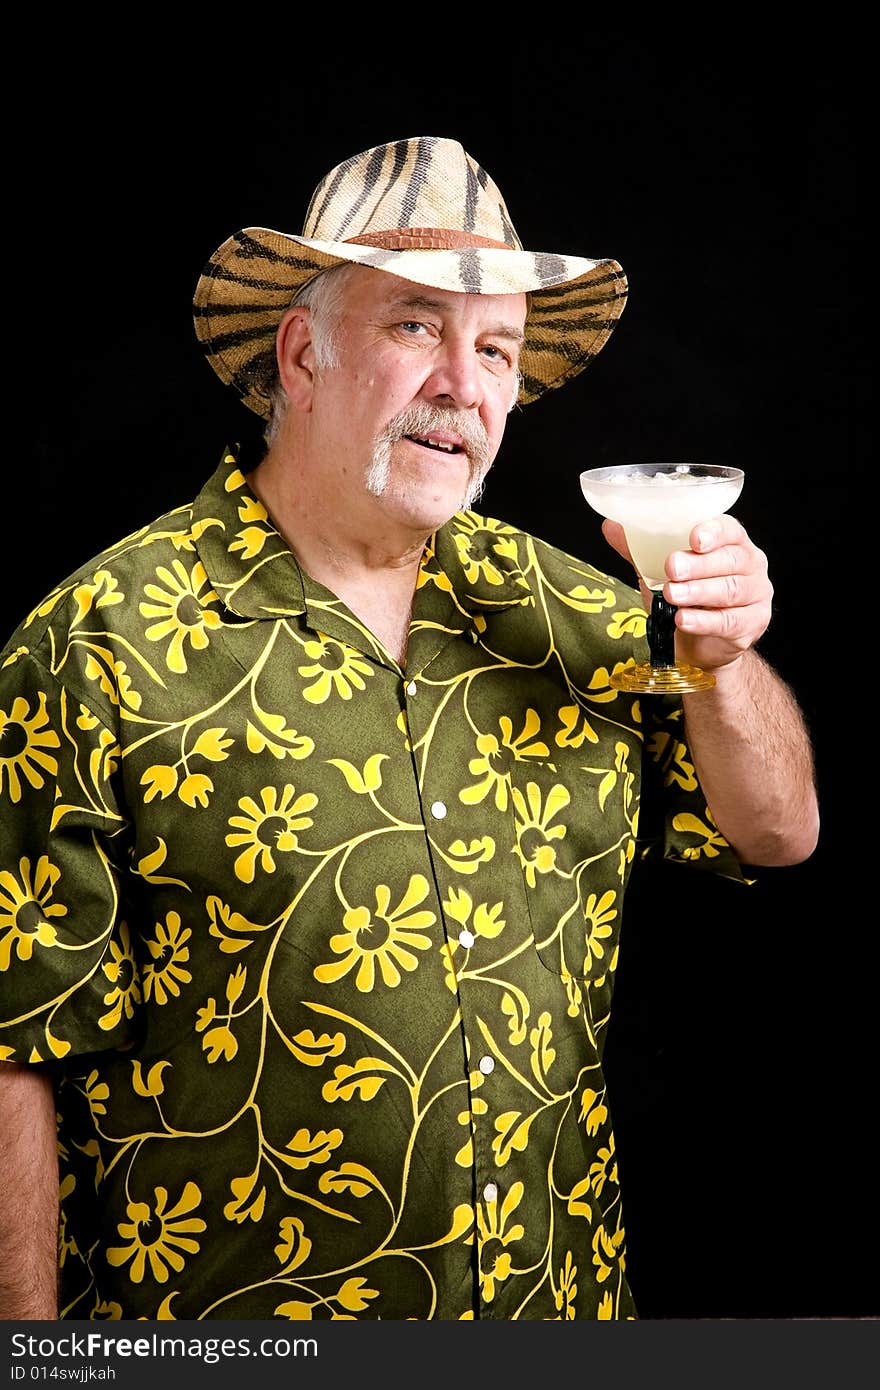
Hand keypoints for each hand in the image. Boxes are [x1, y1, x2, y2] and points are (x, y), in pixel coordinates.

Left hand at [601, 514, 772, 671]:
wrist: (698, 644)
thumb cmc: (685, 598)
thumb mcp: (659, 571)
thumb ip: (640, 549)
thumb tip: (611, 526)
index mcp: (731, 543)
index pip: (729, 529)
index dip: (713, 531)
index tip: (693, 538)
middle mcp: (750, 565)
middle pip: (730, 560)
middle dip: (699, 564)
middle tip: (672, 568)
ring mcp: (756, 595)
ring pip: (730, 590)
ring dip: (698, 592)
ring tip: (672, 595)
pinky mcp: (751, 624)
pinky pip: (729, 622)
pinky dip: (703, 621)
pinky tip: (682, 620)